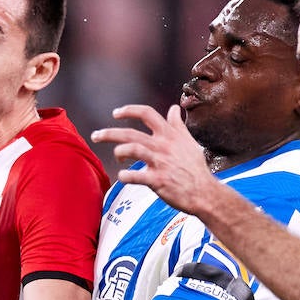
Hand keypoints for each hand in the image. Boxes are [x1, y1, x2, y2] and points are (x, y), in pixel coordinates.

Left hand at [90, 104, 224, 215]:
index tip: (116, 113)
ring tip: (117, 157)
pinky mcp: (157, 181)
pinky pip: (135, 176)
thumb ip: (178, 125)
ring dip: (118, 151)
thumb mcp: (189, 141)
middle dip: (109, 133)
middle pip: (131, 133)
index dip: (129, 110)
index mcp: (169, 135)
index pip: (147, 113)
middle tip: (95, 135)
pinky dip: (124, 176)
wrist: (204, 192)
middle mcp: (163, 146)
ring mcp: (160, 163)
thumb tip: (175, 108)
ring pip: (132, 149)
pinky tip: (122, 176)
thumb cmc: (195, 168)